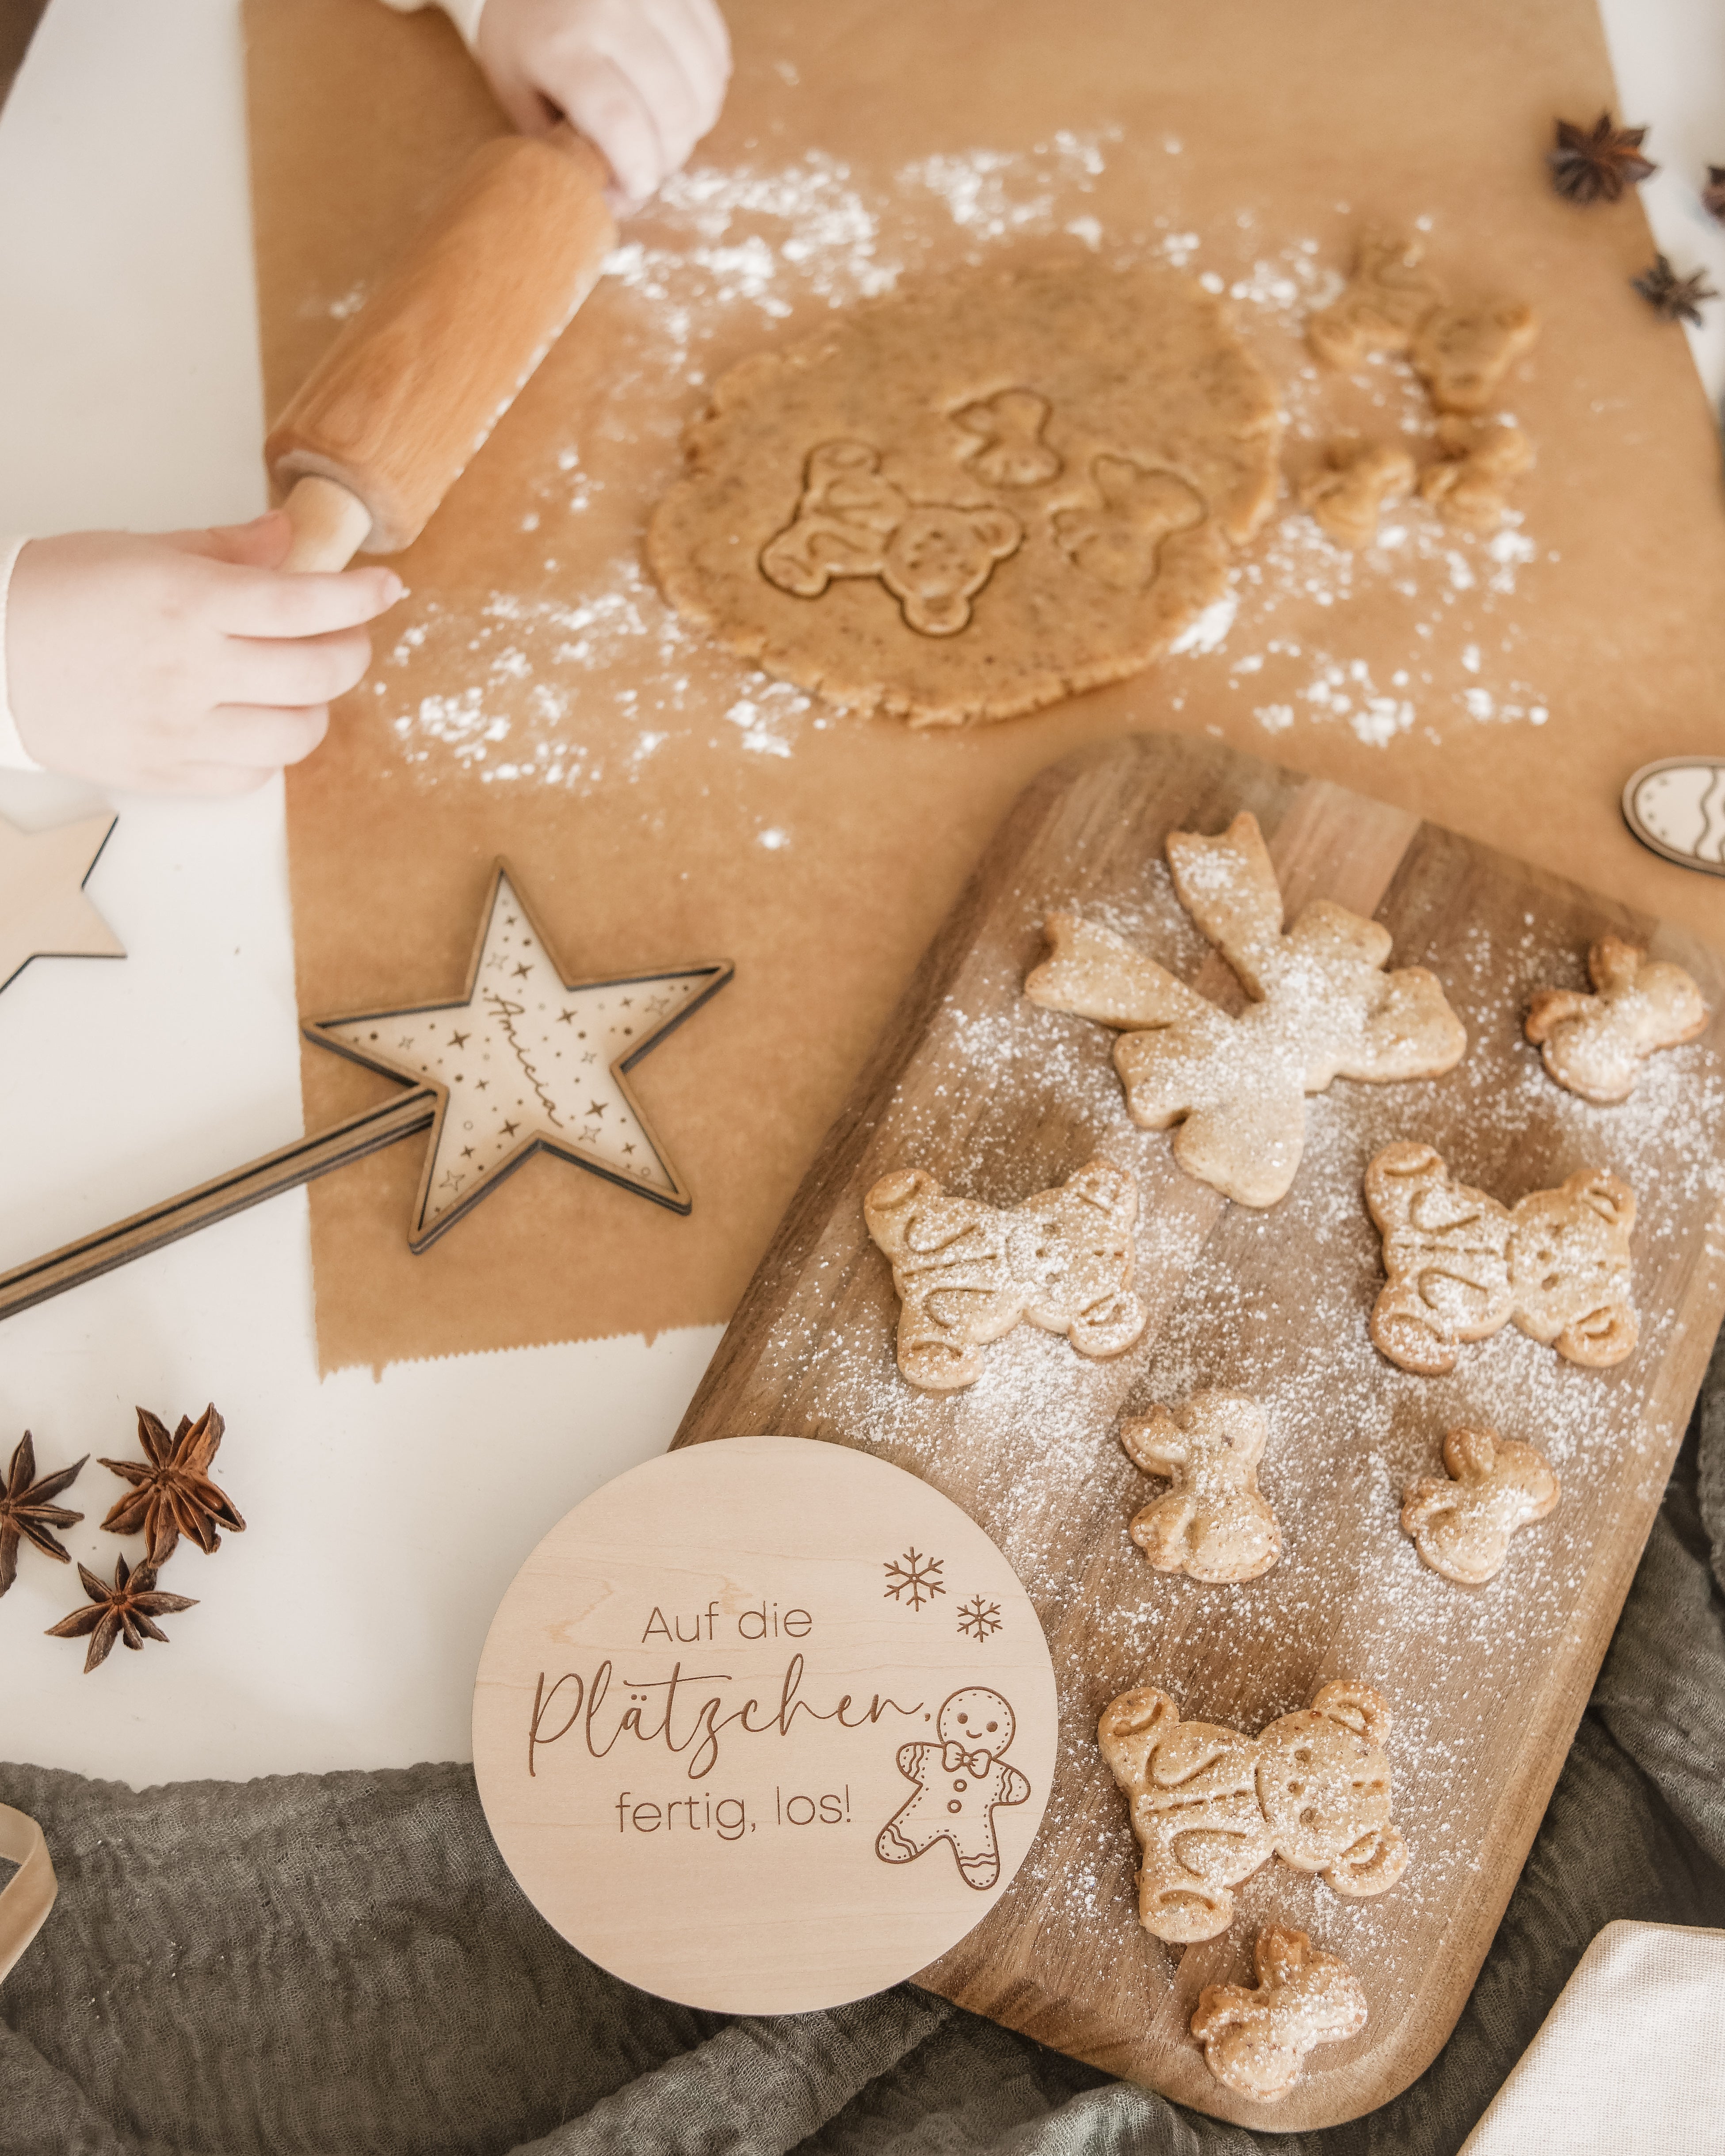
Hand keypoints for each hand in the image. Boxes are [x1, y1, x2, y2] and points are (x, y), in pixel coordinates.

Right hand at [3, 514, 401, 795]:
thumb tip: (290, 538)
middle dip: (350, 651)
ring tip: (296, 682)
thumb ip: (227, 549)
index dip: (361, 597)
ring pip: (296, 734)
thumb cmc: (56, 594)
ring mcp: (180, 731)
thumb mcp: (142, 550)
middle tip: (345, 635)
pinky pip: (253, 777)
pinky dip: (270, 750)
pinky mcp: (167, 775)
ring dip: (315, 706)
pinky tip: (253, 720)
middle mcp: (191, 671)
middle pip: (318, 674)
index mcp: (186, 603)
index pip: (305, 604)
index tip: (388, 587)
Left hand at [475, 0, 730, 208]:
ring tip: (666, 130)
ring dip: (694, 125)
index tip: (638, 187)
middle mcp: (609, 10)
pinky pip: (717, 50)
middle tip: (648, 163)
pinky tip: (682, 94)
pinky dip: (707, 86)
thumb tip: (623, 202)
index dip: (639, 169)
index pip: (620, 121)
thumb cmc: (522, 37)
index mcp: (560, 46)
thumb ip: (567, 151)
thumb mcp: (521, 97)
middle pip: (671, 108)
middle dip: (669, 155)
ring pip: (704, 83)